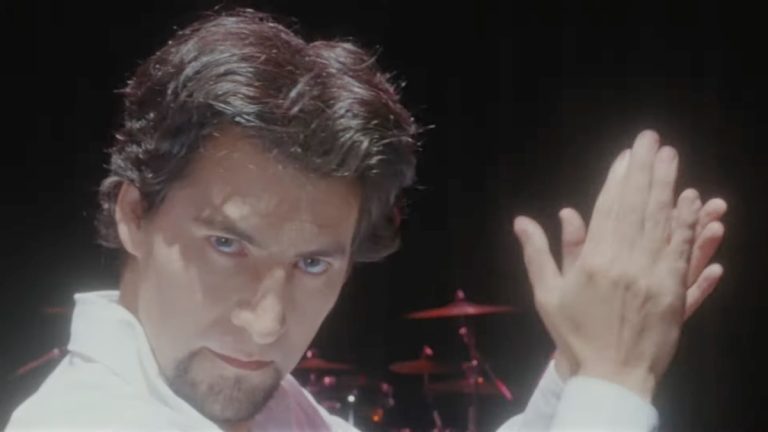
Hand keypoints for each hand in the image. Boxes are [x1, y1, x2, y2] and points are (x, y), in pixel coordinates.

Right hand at [514, 130, 710, 399]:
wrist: (611, 375)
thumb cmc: (574, 333)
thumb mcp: (547, 294)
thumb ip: (538, 253)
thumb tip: (522, 220)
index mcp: (594, 261)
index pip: (608, 209)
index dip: (618, 178)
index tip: (627, 153)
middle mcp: (626, 262)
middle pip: (638, 207)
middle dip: (646, 170)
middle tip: (653, 140)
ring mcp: (654, 276)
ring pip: (663, 223)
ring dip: (668, 187)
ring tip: (671, 158)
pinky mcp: (674, 290)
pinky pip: (682, 250)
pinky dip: (687, 223)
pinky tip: (692, 201)